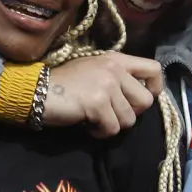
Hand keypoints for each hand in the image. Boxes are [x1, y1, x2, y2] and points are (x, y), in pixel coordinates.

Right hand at [44, 54, 164, 137]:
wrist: (36, 91)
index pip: (154, 69)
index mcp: (116, 59)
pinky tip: (86, 124)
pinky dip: (99, 132)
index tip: (138, 100)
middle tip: (110, 114)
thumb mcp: (94, 72)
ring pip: (129, 119)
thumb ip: (117, 78)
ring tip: (93, 118)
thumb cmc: (64, 84)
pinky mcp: (97, 103)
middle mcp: (115, 69)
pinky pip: (112, 129)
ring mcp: (107, 85)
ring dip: (112, 125)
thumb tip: (139, 99)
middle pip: (145, 101)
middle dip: (129, 113)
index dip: (154, 88)